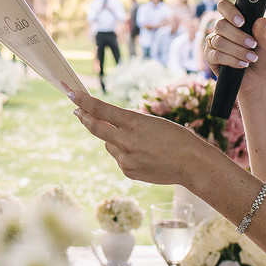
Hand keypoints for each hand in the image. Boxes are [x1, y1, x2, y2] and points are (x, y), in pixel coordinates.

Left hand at [68, 89, 216, 187]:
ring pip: (108, 144)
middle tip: (77, 110)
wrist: (192, 165)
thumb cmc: (177, 138)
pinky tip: (143, 154)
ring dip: (113, 139)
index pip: (101, 109)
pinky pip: (118, 158)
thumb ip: (127, 123)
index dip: (83, 101)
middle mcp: (126, 141)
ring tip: (139, 142)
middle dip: (84, 117)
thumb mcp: (152, 122)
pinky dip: (124, 153)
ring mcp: (125, 159)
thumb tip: (105, 125)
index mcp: (134, 123)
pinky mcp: (127, 172)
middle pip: (95, 127)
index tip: (72, 93)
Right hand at [204, 0, 265, 84]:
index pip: (224, 7)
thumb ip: (263, 33)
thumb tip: (262, 20)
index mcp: (234, 21)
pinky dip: (232, 60)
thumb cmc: (262, 57)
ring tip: (251, 58)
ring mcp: (214, 43)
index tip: (242, 22)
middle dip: (238, 36)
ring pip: (219, 41)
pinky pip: (217, 55)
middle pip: (220, 25)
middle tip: (252, 44)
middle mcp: (222, 30)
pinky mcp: (210, 57)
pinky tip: (242, 64)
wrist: (258, 78)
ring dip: (237, 50)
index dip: (229, 11)